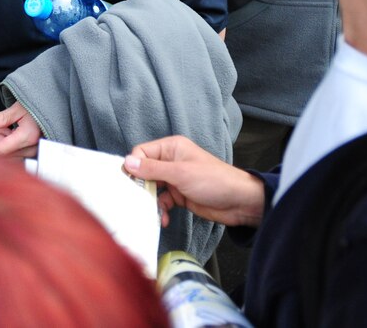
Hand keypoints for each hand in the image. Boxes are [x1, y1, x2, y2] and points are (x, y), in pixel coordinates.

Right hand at [123, 135, 264, 227]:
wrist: (240, 203)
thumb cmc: (213, 180)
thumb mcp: (180, 173)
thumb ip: (152, 169)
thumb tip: (126, 162)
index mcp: (171, 148)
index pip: (141, 153)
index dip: (133, 166)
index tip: (128, 183)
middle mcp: (170, 161)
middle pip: (144, 171)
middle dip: (140, 186)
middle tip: (136, 200)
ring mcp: (175, 179)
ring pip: (152, 188)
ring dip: (150, 201)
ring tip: (151, 212)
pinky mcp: (179, 195)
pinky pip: (162, 201)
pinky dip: (161, 210)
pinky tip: (164, 219)